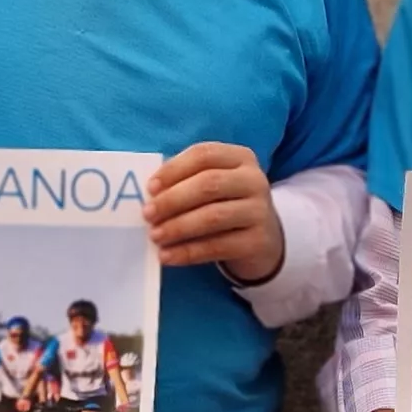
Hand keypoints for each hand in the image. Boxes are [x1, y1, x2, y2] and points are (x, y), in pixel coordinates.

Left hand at [144, 142, 283, 284]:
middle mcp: (254, 180)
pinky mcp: (258, 242)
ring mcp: (260, 211)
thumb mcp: (214, 185)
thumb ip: (186, 181)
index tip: (150, 188)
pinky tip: (167, 256)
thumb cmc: (226, 205)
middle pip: (209, 184)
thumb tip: (150, 192)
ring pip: (213, 216)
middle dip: (173, 200)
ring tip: (155, 236)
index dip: (174, 170)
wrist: (263, 240)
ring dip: (178, 227)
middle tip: (148, 214)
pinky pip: (218, 246)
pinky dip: (188, 252)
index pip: (204, 155)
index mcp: (240, 158)